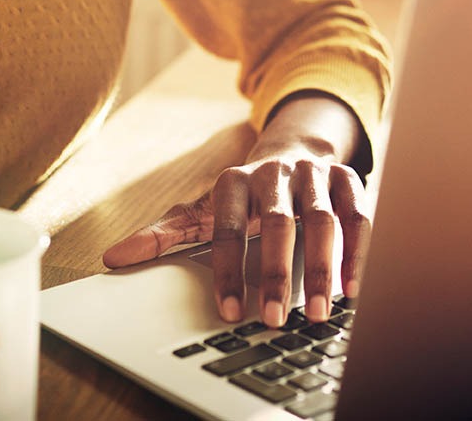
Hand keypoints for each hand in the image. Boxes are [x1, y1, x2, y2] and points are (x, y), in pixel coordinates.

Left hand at [103, 93, 372, 327]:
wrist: (293, 152)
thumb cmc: (244, 196)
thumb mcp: (204, 211)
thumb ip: (164, 235)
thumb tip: (113, 257)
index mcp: (234, 180)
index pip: (226, 228)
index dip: (227, 271)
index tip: (229, 312)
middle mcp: (274, 172)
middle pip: (276, 223)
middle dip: (275, 274)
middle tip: (273, 319)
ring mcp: (313, 174)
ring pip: (321, 220)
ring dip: (320, 269)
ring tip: (315, 313)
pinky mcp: (347, 179)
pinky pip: (358, 215)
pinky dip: (357, 252)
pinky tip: (351, 290)